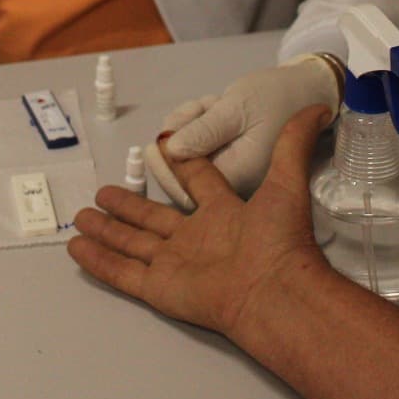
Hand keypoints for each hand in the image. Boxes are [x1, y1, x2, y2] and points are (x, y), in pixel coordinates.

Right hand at [68, 105, 332, 336]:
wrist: (274, 291)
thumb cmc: (281, 240)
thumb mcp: (288, 181)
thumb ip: (294, 143)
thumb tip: (320, 106)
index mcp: (225, 214)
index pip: (197, 184)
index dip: (182, 167)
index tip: (163, 150)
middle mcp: (197, 239)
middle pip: (153, 218)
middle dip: (128, 206)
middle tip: (103, 192)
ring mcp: (175, 264)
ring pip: (131, 244)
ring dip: (107, 231)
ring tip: (82, 217)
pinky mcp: (159, 288)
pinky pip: (122, 272)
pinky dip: (98, 262)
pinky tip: (78, 249)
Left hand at [145, 55, 339, 209]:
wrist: (308, 91)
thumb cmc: (277, 96)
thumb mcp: (238, 108)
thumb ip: (205, 131)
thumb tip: (171, 151)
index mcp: (238, 177)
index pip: (184, 185)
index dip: (165, 161)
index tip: (163, 131)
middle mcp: (234, 187)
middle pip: (181, 176)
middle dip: (180, 136)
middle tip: (195, 109)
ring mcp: (231, 177)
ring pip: (188, 159)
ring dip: (189, 126)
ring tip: (209, 104)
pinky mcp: (230, 163)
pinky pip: (200, 150)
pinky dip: (199, 125)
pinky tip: (212, 108)